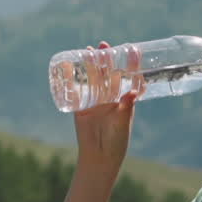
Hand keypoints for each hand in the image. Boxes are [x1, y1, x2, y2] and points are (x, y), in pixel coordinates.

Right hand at [73, 41, 144, 171]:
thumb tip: (131, 92)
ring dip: (90, 64)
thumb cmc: (117, 141)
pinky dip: (71, 78)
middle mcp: (109, 98)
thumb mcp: (123, 123)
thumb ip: (127, 108)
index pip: (127, 77)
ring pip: (92, 78)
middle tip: (104, 44)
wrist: (99, 156)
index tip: (132, 48)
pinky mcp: (80, 107)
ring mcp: (94, 101)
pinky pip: (75, 90)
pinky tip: (69, 66)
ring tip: (88, 50)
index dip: (130, 63)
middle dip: (106, 59)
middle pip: (107, 73)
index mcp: (123, 99)